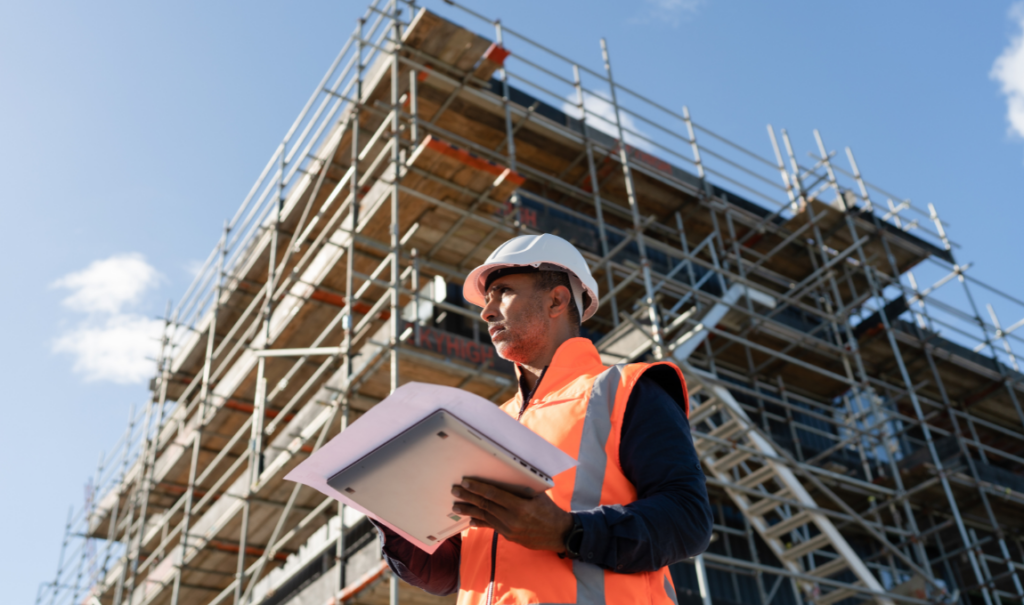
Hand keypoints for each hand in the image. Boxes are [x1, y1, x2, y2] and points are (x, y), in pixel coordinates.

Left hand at [451, 478, 572, 551]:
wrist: (559, 534)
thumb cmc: (549, 510)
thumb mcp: (537, 495)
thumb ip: (520, 489)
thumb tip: (502, 479)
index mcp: (520, 506)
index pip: (494, 495)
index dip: (478, 488)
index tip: (466, 483)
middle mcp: (512, 519)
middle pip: (486, 506)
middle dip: (468, 498)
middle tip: (455, 491)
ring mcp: (510, 530)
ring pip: (485, 518)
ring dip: (469, 511)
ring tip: (456, 506)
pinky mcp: (509, 537)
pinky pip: (491, 527)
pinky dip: (480, 523)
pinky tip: (470, 520)